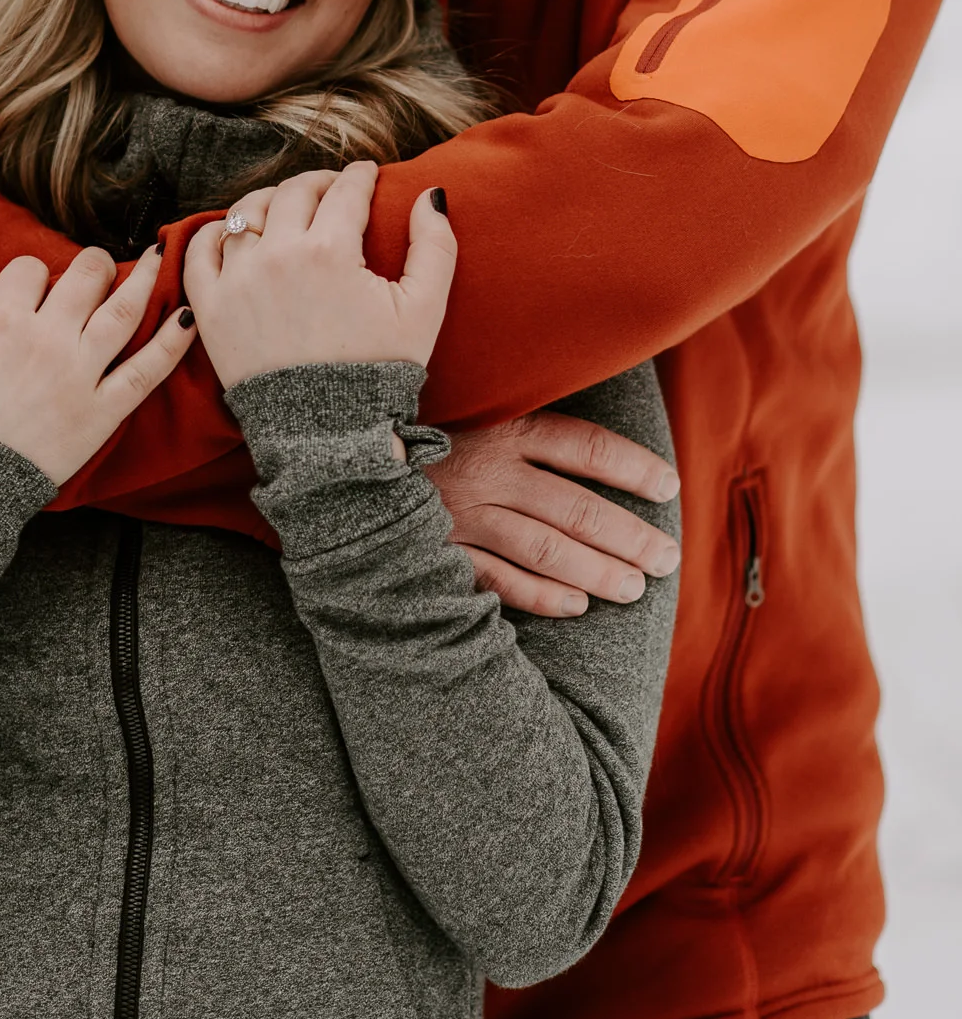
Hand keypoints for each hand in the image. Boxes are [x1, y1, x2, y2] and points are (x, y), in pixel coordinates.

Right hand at [0, 247, 193, 484]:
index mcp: (0, 319)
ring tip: (156, 258)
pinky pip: (149, 370)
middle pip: (85, 275)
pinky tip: (190, 316)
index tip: (24, 293)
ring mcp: (80, 374)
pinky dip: (174, 341)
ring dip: (143, 277)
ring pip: (125, 309)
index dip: (25, 275)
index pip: (27, 269)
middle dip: (90, 264)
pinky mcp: (103, 412)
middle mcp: (47, 338)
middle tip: (94, 268)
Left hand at [184, 162, 455, 386]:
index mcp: (330, 250)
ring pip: (245, 211)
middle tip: (334, 190)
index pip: (346, 188)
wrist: (327, 435)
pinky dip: (213, 234)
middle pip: (296, 191)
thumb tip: (430, 194)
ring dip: (270, 201)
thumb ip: (435, 245)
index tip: (367, 176)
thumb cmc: (379, 371)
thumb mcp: (424, 309)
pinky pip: (199, 250)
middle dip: (320, 182)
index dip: (361, 176)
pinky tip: (233, 234)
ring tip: (287, 208)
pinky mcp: (210, 307)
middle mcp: (278, 255)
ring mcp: (238, 280)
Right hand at [435, 413, 681, 617]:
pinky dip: (541, 597)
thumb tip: (597, 446)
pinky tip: (577, 607)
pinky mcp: (440, 554)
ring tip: (636, 588)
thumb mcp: (478, 411)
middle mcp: (488, 472)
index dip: (632, 468)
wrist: (349, 466)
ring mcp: (463, 516)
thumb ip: (529, 427)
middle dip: (631, 536)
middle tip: (668, 557)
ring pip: (547, 550)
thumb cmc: (427, 435)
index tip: (668, 487)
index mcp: (503, 429)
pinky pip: (499, 582)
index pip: (584, 447)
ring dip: (598, 572)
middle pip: (576, 508)